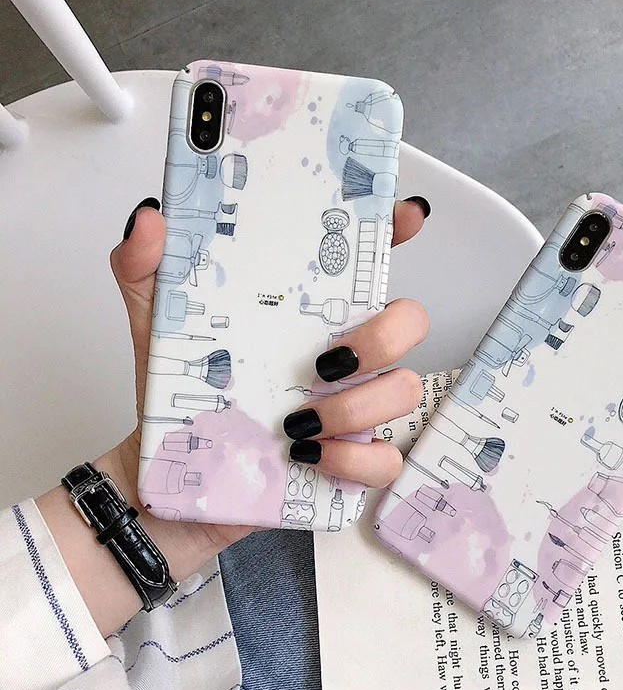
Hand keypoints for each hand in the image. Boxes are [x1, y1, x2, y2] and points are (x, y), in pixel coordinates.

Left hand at [107, 196, 429, 574]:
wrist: (175, 473)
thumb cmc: (183, 393)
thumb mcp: (157, 323)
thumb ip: (145, 267)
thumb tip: (149, 221)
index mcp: (309, 312)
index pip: (367, 260)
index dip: (396, 231)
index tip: (405, 216)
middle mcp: (344, 353)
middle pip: (411, 321)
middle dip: (383, 337)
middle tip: (325, 360)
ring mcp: (354, 406)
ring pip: (405, 389)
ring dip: (356, 407)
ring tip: (298, 422)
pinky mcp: (351, 460)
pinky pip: (385, 459)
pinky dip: (351, 461)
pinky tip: (307, 457)